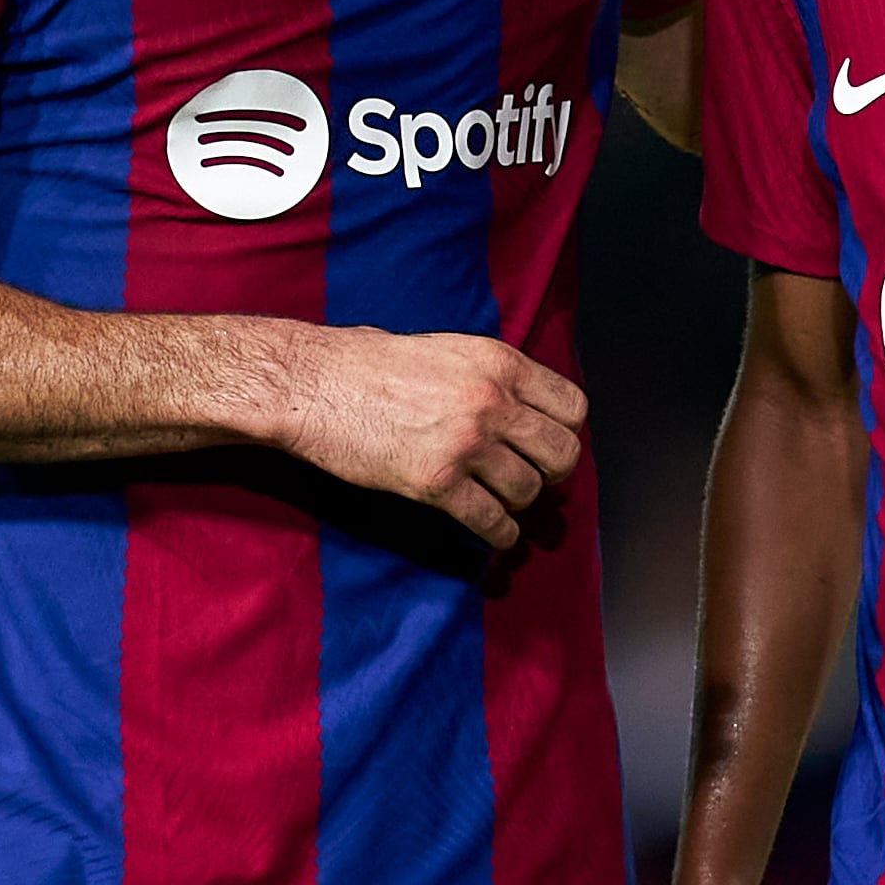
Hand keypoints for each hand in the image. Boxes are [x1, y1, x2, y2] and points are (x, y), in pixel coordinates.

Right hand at [267, 328, 585, 546]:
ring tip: (500, 500)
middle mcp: (491, 401)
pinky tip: (494, 532)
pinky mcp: (435, 483)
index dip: (563, 429)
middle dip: (552, 472)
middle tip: (531, 477)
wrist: (312, 385)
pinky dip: (499, 534)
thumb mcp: (446, 350)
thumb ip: (489, 377)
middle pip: (562, 453)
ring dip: (518, 503)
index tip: (545, 442)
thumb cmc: (367, 364)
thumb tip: (522, 408)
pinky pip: (491, 521)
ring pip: (528, 491)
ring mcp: (465, 443)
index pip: (572, 407)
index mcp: (498, 362)